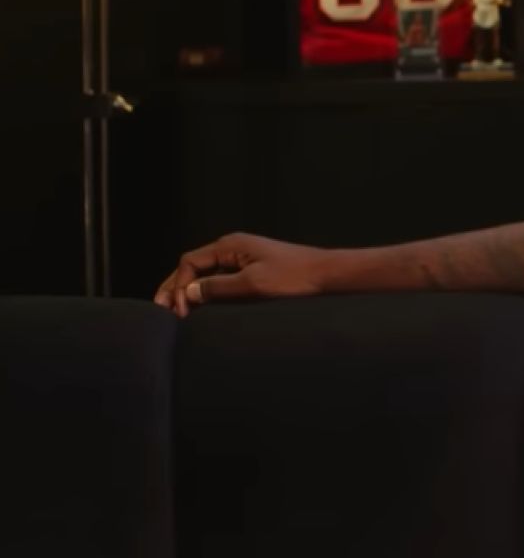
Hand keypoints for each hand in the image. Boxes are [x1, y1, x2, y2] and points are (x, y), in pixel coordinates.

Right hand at [153, 233, 328, 317]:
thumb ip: (218, 288)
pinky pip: (222, 280)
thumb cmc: (295, 278)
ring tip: (177, 312)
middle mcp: (233, 248)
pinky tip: (204, 308)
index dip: (178, 285)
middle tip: (161, 309)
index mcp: (230, 246)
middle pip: (193, 266)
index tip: (178, 310)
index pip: (189, 262)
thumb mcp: (253, 285)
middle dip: (176, 287)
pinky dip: (208, 293)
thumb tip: (188, 293)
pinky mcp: (253, 270)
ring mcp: (243, 258)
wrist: (328, 276)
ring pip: (206, 274)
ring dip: (191, 291)